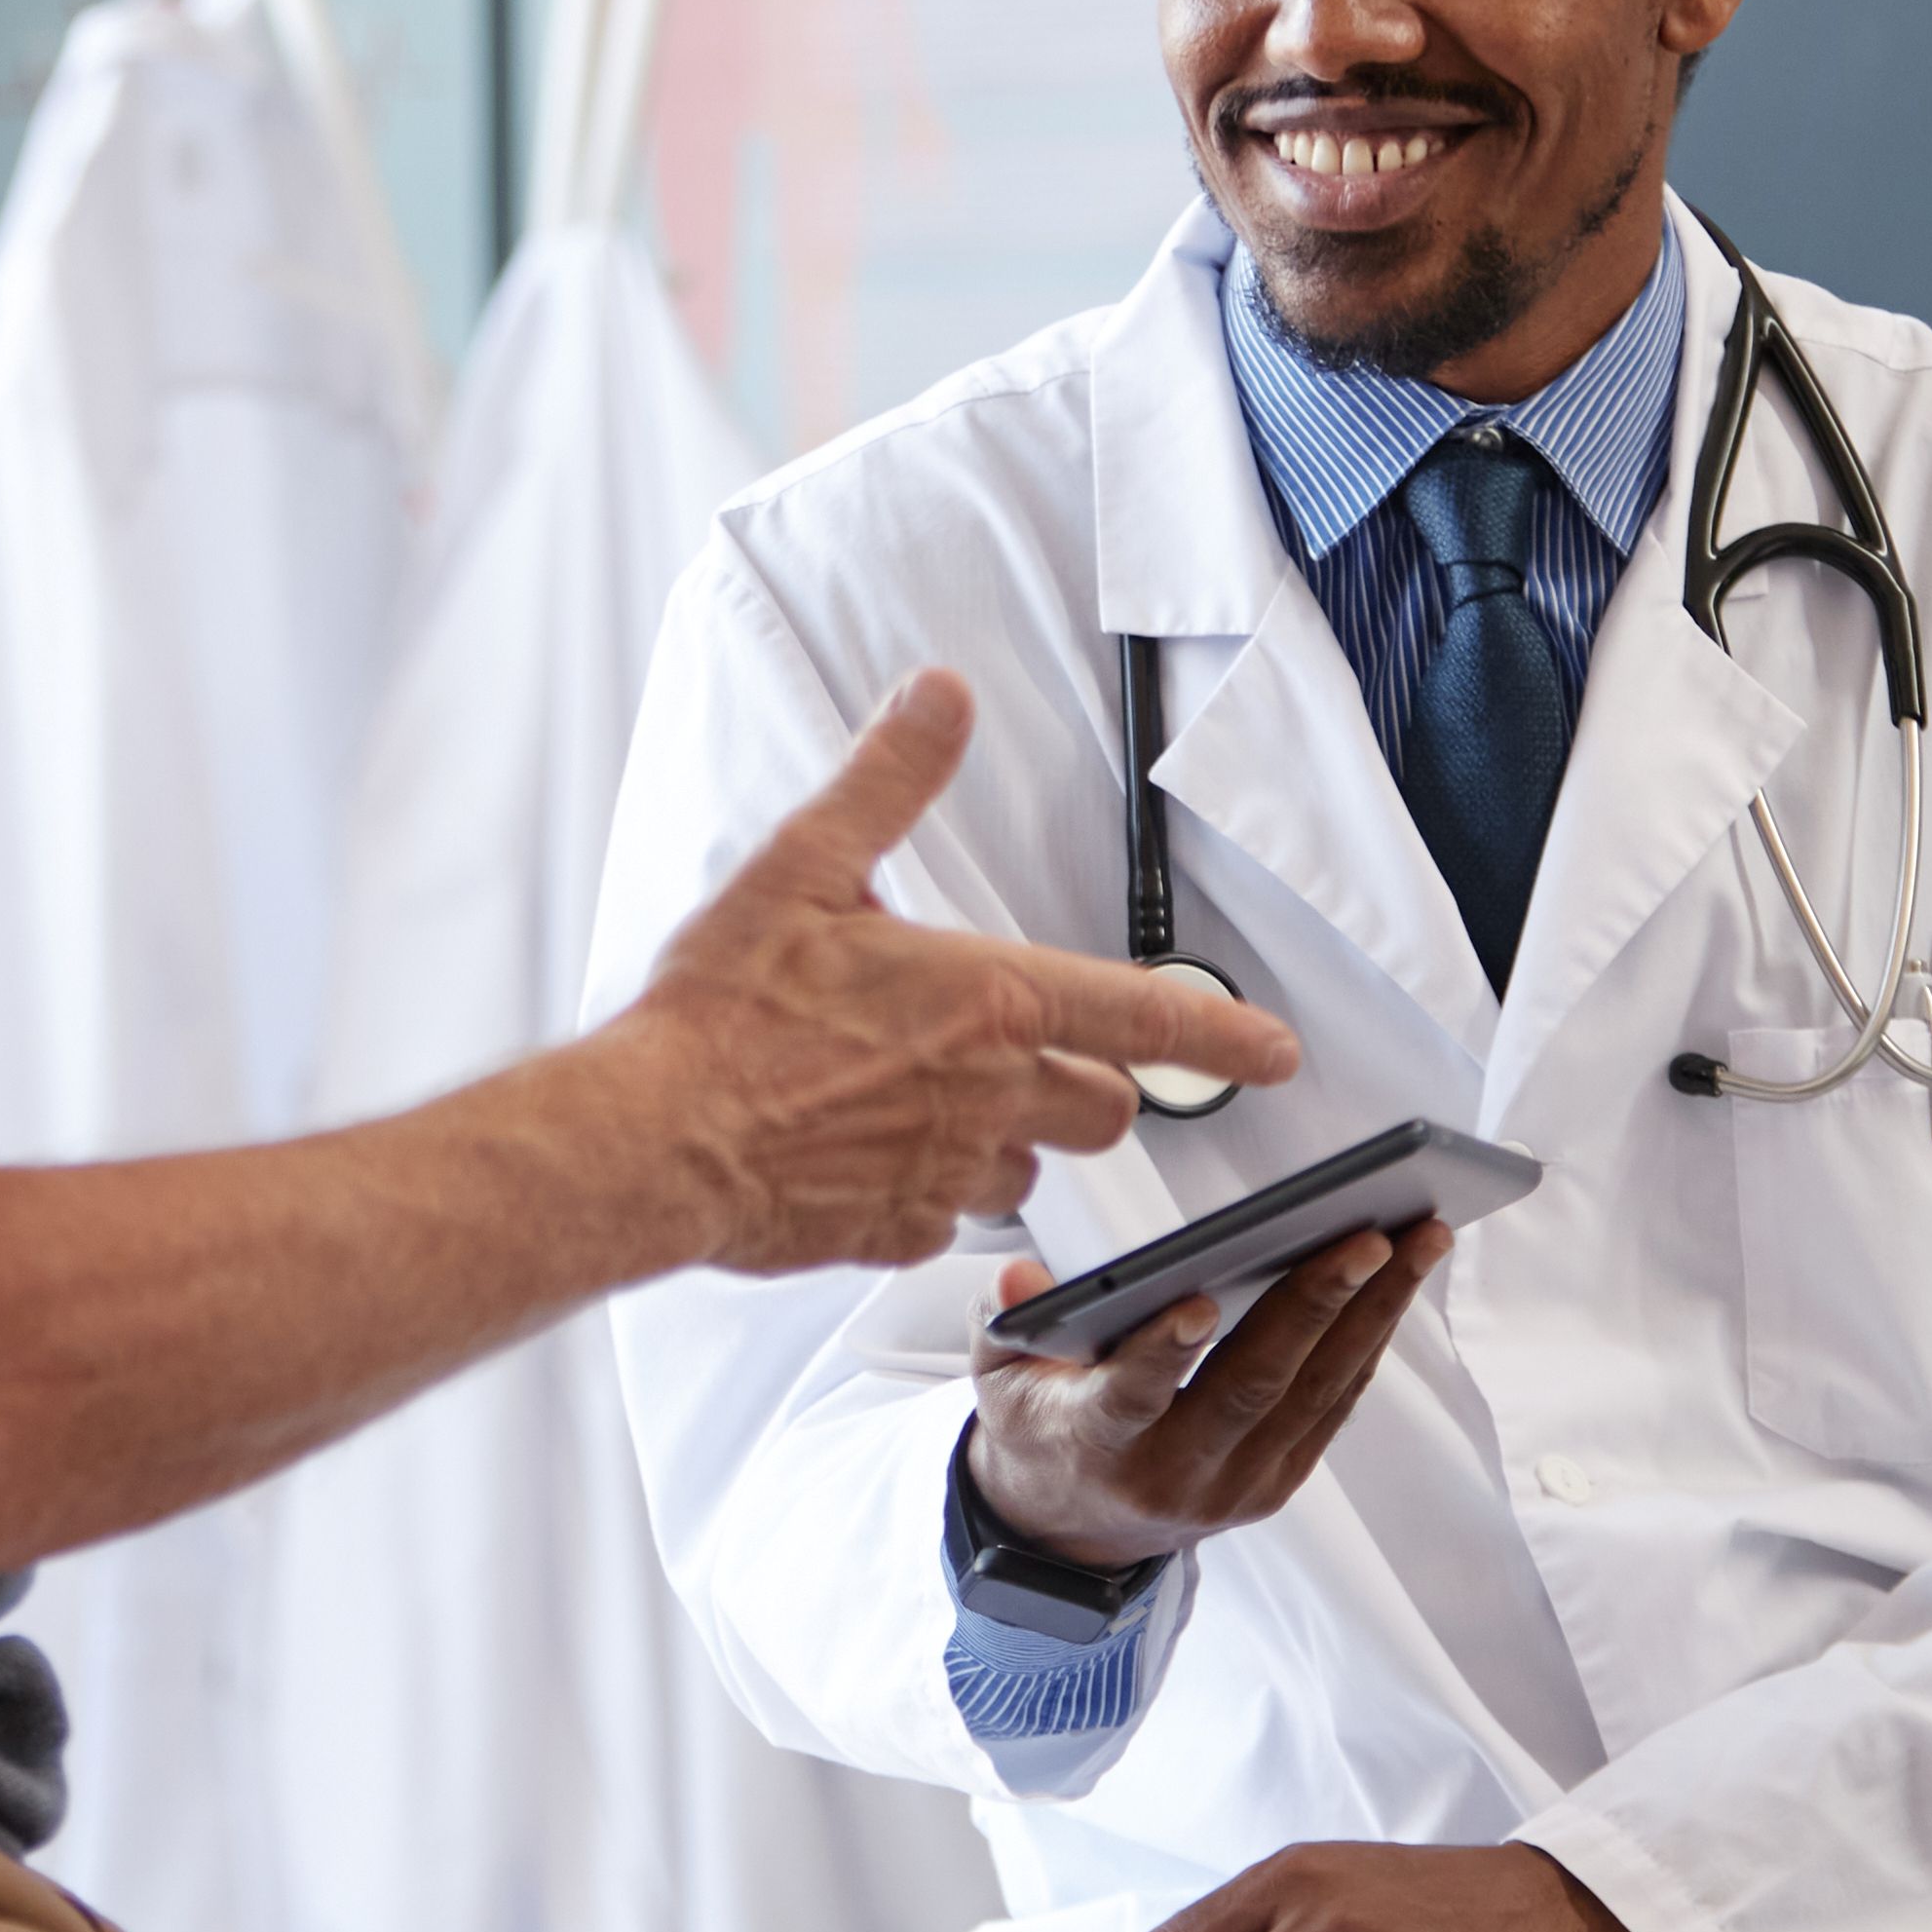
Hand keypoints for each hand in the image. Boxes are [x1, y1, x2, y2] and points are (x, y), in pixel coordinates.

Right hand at [607, 673, 1301, 1272]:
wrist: (651, 1139)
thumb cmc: (719, 1012)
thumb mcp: (803, 866)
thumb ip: (888, 781)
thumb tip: (940, 698)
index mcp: (986, 999)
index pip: (1143, 1017)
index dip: (1225, 1036)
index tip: (1279, 1054)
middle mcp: (988, 1094)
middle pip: (1102, 1109)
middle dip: (1082, 1087)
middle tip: (1016, 1060)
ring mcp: (947, 1173)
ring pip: (1027, 1169)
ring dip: (1003, 1142)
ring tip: (922, 1108)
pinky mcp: (898, 1233)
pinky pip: (948, 1219)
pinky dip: (926, 1192)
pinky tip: (864, 1160)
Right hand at [962, 1215, 1450, 1569]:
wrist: (1075, 1532)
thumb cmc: (1040, 1426)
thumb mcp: (997, 1376)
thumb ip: (1002, 1319)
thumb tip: (1018, 1276)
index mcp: (1092, 1443)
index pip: (1131, 1398)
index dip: (1162, 1353)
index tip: (1194, 1301)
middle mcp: (1172, 1476)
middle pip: (1252, 1388)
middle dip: (1315, 1305)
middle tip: (1368, 1236)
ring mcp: (1233, 1487)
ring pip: (1313, 1395)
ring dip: (1373, 1314)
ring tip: (1419, 1241)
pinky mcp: (1275, 1485)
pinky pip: (1330, 1408)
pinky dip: (1368, 1341)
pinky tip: (1398, 1283)